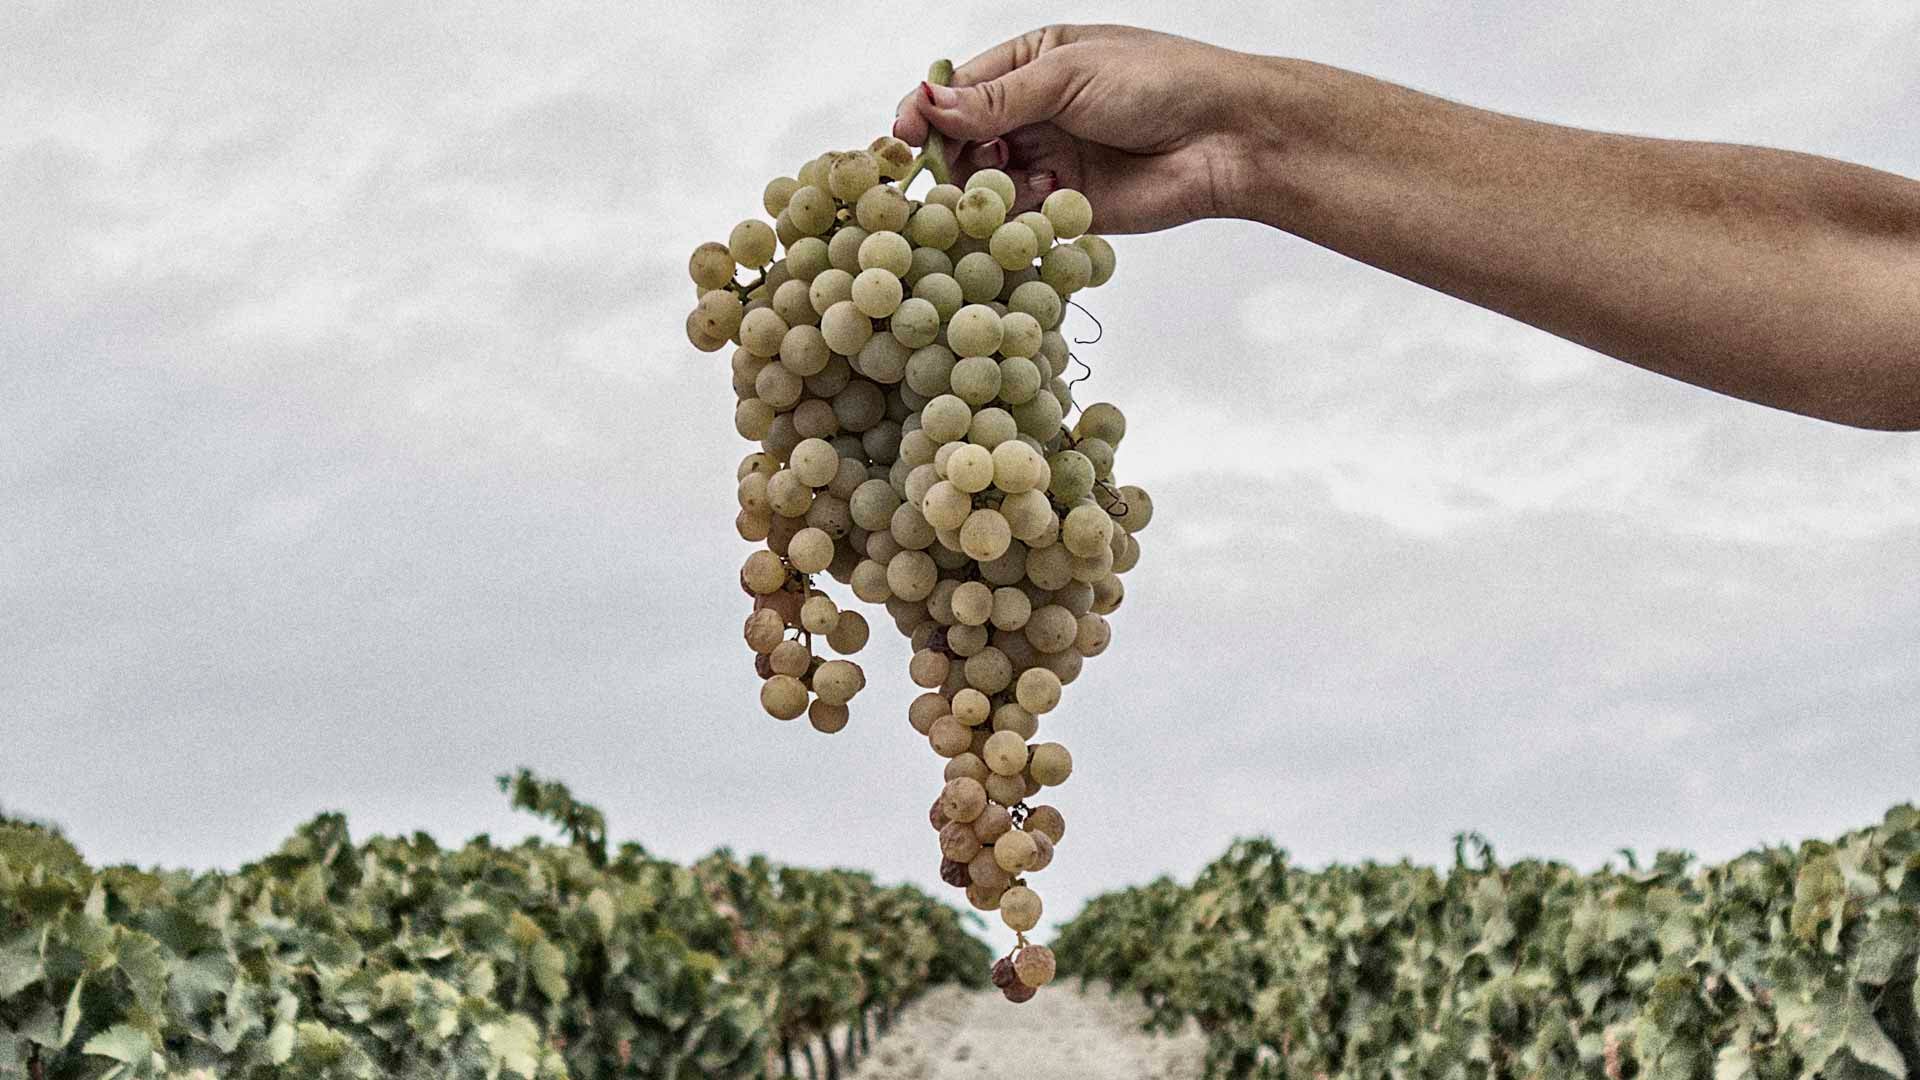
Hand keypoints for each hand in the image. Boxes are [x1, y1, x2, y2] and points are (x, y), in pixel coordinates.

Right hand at [893, 25, 1268, 234]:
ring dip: (979, 193)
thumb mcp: (1069, 75)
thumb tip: (927, 102)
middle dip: (948, 160)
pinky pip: (1018, 223)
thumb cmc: (1159, 82)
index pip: (955, 90)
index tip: (901, 139)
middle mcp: (1032, 115)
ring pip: (984, 187)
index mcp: (1029, 65)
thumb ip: (998, 98)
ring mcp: (1048, 163)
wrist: (1228, 137)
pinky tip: (1032, 206)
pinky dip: (1010, 222)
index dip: (924, 114)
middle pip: (960, 144)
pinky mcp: (1066, 211)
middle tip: (949, 174)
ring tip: (992, 191)